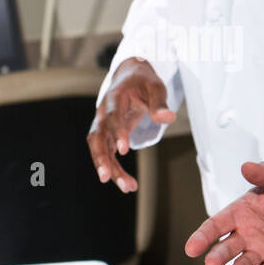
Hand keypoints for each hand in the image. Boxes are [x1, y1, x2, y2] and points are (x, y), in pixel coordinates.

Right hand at [87, 58, 174, 192]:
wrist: (130, 77)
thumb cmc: (143, 82)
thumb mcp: (156, 87)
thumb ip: (159, 103)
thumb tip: (167, 118)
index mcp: (114, 98)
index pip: (112, 117)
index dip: (116, 132)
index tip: (124, 150)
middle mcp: (103, 113)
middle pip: (96, 137)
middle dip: (100, 158)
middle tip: (107, 177)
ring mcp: (103, 126)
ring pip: (100, 149)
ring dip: (109, 168)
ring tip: (127, 187)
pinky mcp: (107, 136)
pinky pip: (107, 154)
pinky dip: (115, 169)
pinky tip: (129, 184)